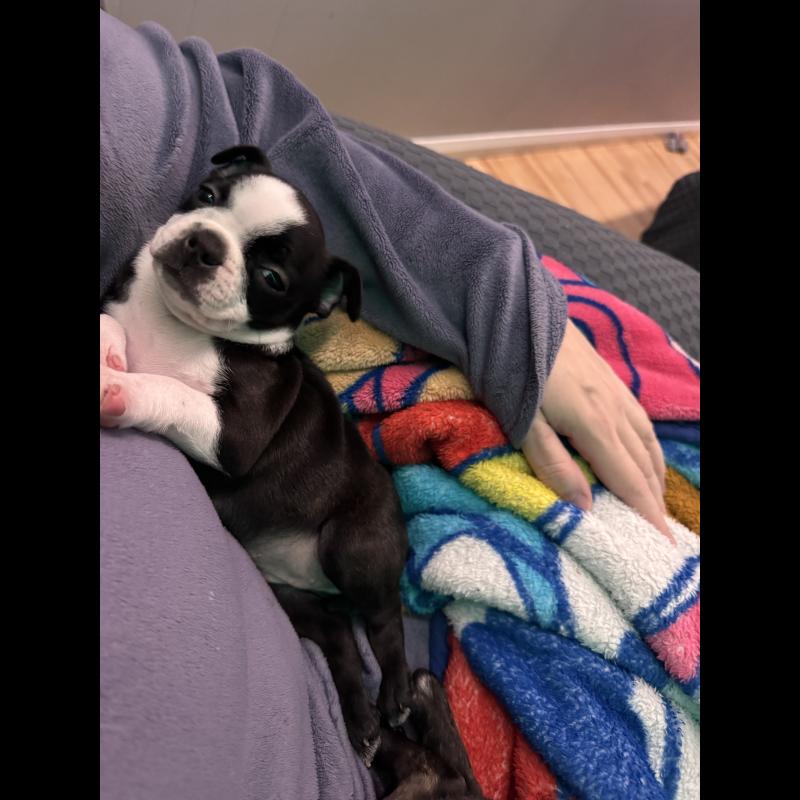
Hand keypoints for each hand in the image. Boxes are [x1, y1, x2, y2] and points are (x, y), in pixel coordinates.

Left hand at [522, 319, 671, 540]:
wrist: (518, 313)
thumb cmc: (513, 369)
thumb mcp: (524, 422)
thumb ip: (553, 464)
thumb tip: (584, 508)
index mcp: (595, 426)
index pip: (629, 482)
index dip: (647, 516)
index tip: (662, 547)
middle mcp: (616, 411)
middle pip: (644, 467)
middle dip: (656, 504)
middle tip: (662, 536)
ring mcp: (617, 393)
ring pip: (648, 444)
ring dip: (656, 478)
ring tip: (656, 504)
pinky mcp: (611, 380)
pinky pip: (642, 424)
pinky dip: (650, 450)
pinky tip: (645, 455)